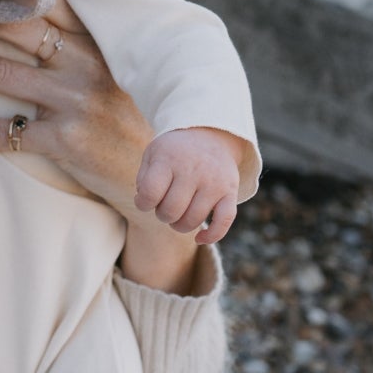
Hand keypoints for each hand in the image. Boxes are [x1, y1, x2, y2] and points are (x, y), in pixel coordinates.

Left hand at [0, 0, 212, 292]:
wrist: (167, 178)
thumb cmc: (136, 119)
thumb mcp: (121, 72)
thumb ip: (89, 45)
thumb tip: (45, 11)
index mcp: (100, 40)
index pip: (46, 0)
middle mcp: (88, 63)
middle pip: (15, 26)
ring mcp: (76, 101)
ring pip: (0, 74)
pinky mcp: (66, 141)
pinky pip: (4, 133)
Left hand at [134, 128, 240, 244]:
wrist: (210, 133)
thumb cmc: (174, 151)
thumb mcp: (153, 154)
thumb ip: (144, 179)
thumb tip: (146, 202)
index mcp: (169, 159)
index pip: (150, 194)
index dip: (142, 204)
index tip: (144, 200)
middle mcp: (194, 170)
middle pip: (171, 211)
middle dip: (162, 215)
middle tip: (163, 206)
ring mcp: (214, 182)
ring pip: (193, 221)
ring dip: (180, 225)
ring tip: (177, 214)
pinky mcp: (230, 192)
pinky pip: (224, 222)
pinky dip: (212, 236)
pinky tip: (199, 238)